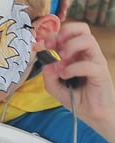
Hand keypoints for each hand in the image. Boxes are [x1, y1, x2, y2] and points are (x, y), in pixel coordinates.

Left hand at [41, 22, 114, 142]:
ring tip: (61, 58)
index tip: (40, 44)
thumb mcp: (54, 86)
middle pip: (81, 28)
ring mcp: (95, 62)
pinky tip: (65, 75)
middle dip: (64, 32)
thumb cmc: (76, 97)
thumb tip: (48, 64)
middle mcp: (86, 54)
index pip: (66, 33)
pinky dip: (73, 68)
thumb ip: (47, 75)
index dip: (51, 35)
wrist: (92, 114)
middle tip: (52, 45)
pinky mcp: (101, 74)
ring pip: (88, 40)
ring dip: (70, 46)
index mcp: (75, 53)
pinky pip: (89, 64)